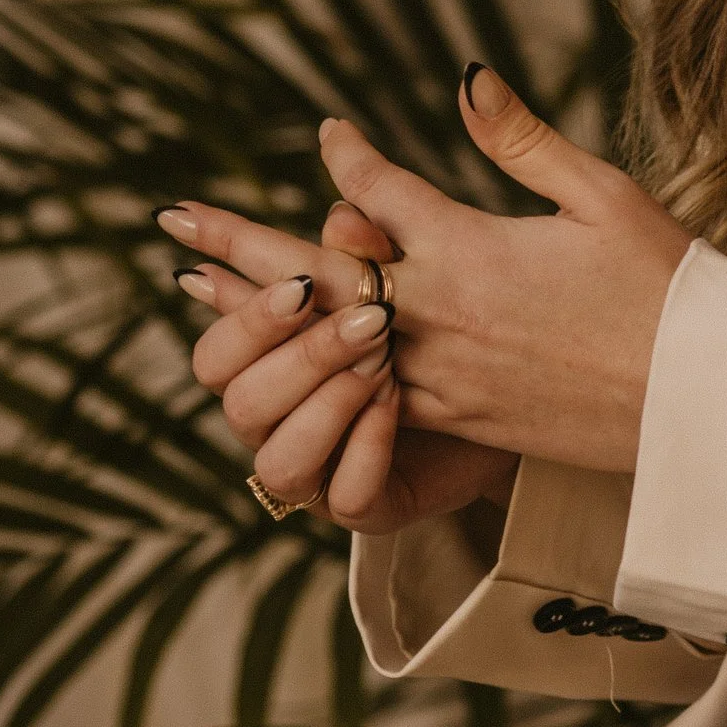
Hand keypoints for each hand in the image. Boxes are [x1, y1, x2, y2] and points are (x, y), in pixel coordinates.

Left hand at [164, 64, 690, 491]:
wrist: (705, 409)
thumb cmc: (672, 293)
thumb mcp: (605, 198)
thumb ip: (522, 142)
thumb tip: (464, 76)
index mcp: (473, 251)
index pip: (381, 192)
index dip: (348, 157)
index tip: (327, 132)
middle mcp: (441, 317)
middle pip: (318, 269)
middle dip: (242, 238)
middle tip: (172, 216)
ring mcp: (444, 379)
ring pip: (328, 338)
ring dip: (260, 309)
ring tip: (198, 287)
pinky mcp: (461, 425)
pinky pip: (370, 394)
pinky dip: (321, 368)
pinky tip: (290, 362)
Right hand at [174, 220, 515, 535]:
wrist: (511, 396)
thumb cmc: (441, 332)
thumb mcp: (408, 283)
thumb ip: (369, 257)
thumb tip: (341, 217)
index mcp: (265, 367)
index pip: (215, 350)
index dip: (234, 312)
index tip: (296, 280)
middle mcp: (275, 425)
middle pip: (236, 400)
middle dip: (300, 354)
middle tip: (368, 318)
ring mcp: (316, 473)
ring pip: (278, 459)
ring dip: (330, 403)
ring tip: (384, 364)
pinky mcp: (366, 509)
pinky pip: (346, 495)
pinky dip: (368, 446)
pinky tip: (397, 407)